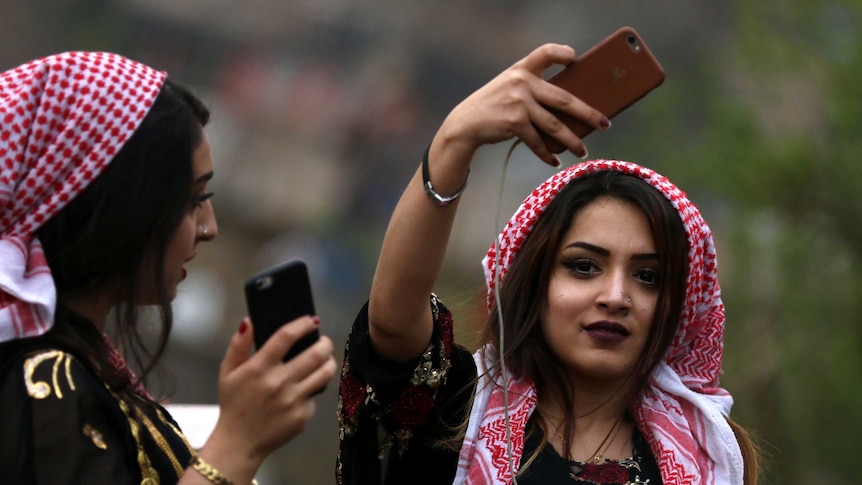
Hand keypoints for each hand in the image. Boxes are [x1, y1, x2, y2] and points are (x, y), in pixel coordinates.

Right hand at [199, 316, 336, 480]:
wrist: (239, 444)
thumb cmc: (234, 404)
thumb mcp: (227, 372)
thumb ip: (238, 346)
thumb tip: (248, 322)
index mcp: (258, 368)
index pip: (286, 336)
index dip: (303, 324)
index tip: (312, 320)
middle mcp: (278, 383)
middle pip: (315, 354)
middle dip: (325, 343)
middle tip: (324, 342)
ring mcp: (292, 401)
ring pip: (324, 373)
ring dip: (328, 362)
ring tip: (325, 359)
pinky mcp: (302, 416)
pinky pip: (315, 396)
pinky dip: (312, 390)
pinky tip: (304, 390)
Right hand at [432, 43, 609, 167]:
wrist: (465, 123)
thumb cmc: (493, 106)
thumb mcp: (510, 88)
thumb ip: (534, 90)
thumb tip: (572, 111)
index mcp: (522, 69)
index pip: (545, 52)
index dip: (562, 53)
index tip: (575, 58)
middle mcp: (522, 83)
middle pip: (565, 99)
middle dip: (588, 114)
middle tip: (605, 123)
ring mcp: (518, 103)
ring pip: (554, 125)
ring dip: (572, 140)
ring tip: (583, 150)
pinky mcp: (514, 122)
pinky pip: (537, 141)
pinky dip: (547, 153)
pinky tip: (555, 159)